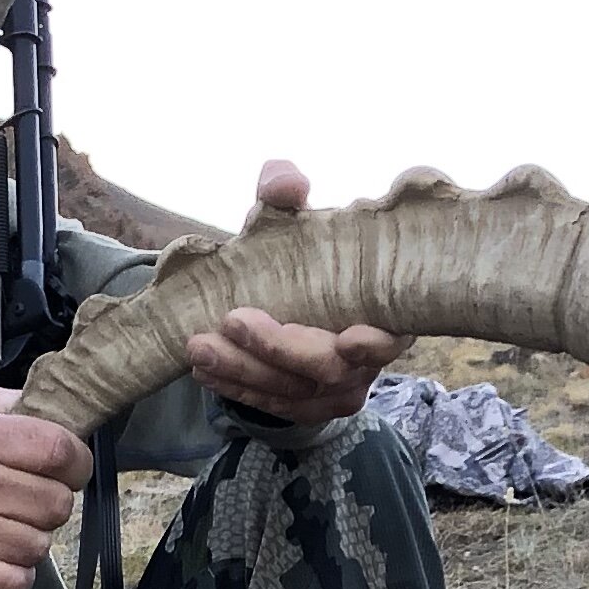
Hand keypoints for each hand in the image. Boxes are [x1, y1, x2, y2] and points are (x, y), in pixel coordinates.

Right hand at [0, 384, 91, 588]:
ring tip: (2, 527)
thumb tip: (67, 412)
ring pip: (40, 546)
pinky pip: (16, 581)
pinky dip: (13, 576)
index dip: (76, 464)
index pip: (60, 451)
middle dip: (50, 504)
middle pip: (58, 503)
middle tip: (24, 501)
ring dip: (29, 540)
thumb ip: (18, 405)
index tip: (68, 471)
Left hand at [185, 158, 403, 425]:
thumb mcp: (291, 215)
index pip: (390, 337)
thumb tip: (284, 182)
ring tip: (199, 348)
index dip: (373, 344)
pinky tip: (204, 371)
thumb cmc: (303, 251)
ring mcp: (340, 388)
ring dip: (244, 372)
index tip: (348, 336)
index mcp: (385, 310)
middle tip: (230, 320)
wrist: (291, 292)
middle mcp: (370, 358)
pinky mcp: (309, 405)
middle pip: (329, 369)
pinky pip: (275, 406)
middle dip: (278, 349)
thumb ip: (285, 193)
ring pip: (294, 393)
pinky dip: (238, 389)